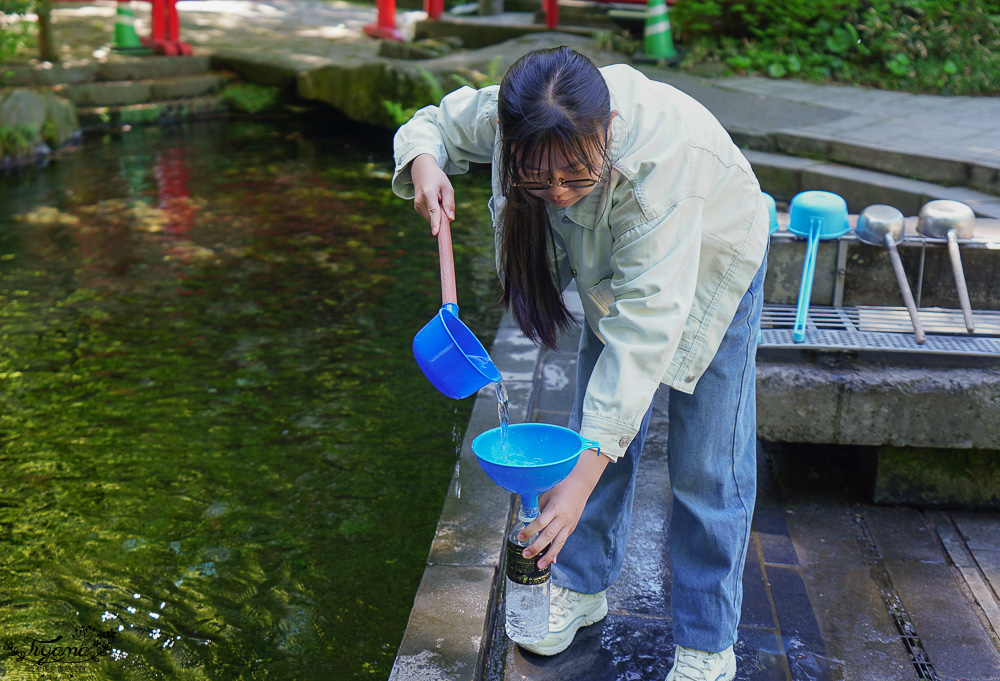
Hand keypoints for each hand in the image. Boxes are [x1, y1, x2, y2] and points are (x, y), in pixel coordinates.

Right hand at [410, 154, 455, 235]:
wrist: (422, 172)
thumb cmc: (437, 179)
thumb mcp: (447, 187)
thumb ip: (450, 203)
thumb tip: (450, 219)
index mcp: (429, 193)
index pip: (434, 211)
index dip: (436, 223)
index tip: (435, 233)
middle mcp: (420, 200)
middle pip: (433, 217)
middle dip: (442, 217)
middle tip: (444, 203)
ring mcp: (417, 205)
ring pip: (431, 218)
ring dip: (438, 214)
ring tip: (438, 199)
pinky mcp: (417, 208)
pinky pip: (429, 216)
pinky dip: (434, 213)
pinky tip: (433, 201)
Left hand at [519, 449, 608, 569]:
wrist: (580, 486)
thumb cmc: (560, 487)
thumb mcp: (546, 496)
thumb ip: (539, 510)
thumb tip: (528, 524)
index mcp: (555, 508)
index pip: (541, 522)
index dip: (530, 530)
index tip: (520, 536)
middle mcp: (562, 518)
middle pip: (548, 536)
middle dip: (536, 547)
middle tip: (525, 554)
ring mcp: (568, 524)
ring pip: (558, 543)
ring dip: (548, 556)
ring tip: (538, 565)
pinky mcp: (571, 528)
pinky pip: (562, 541)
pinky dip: (556, 551)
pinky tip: (550, 560)